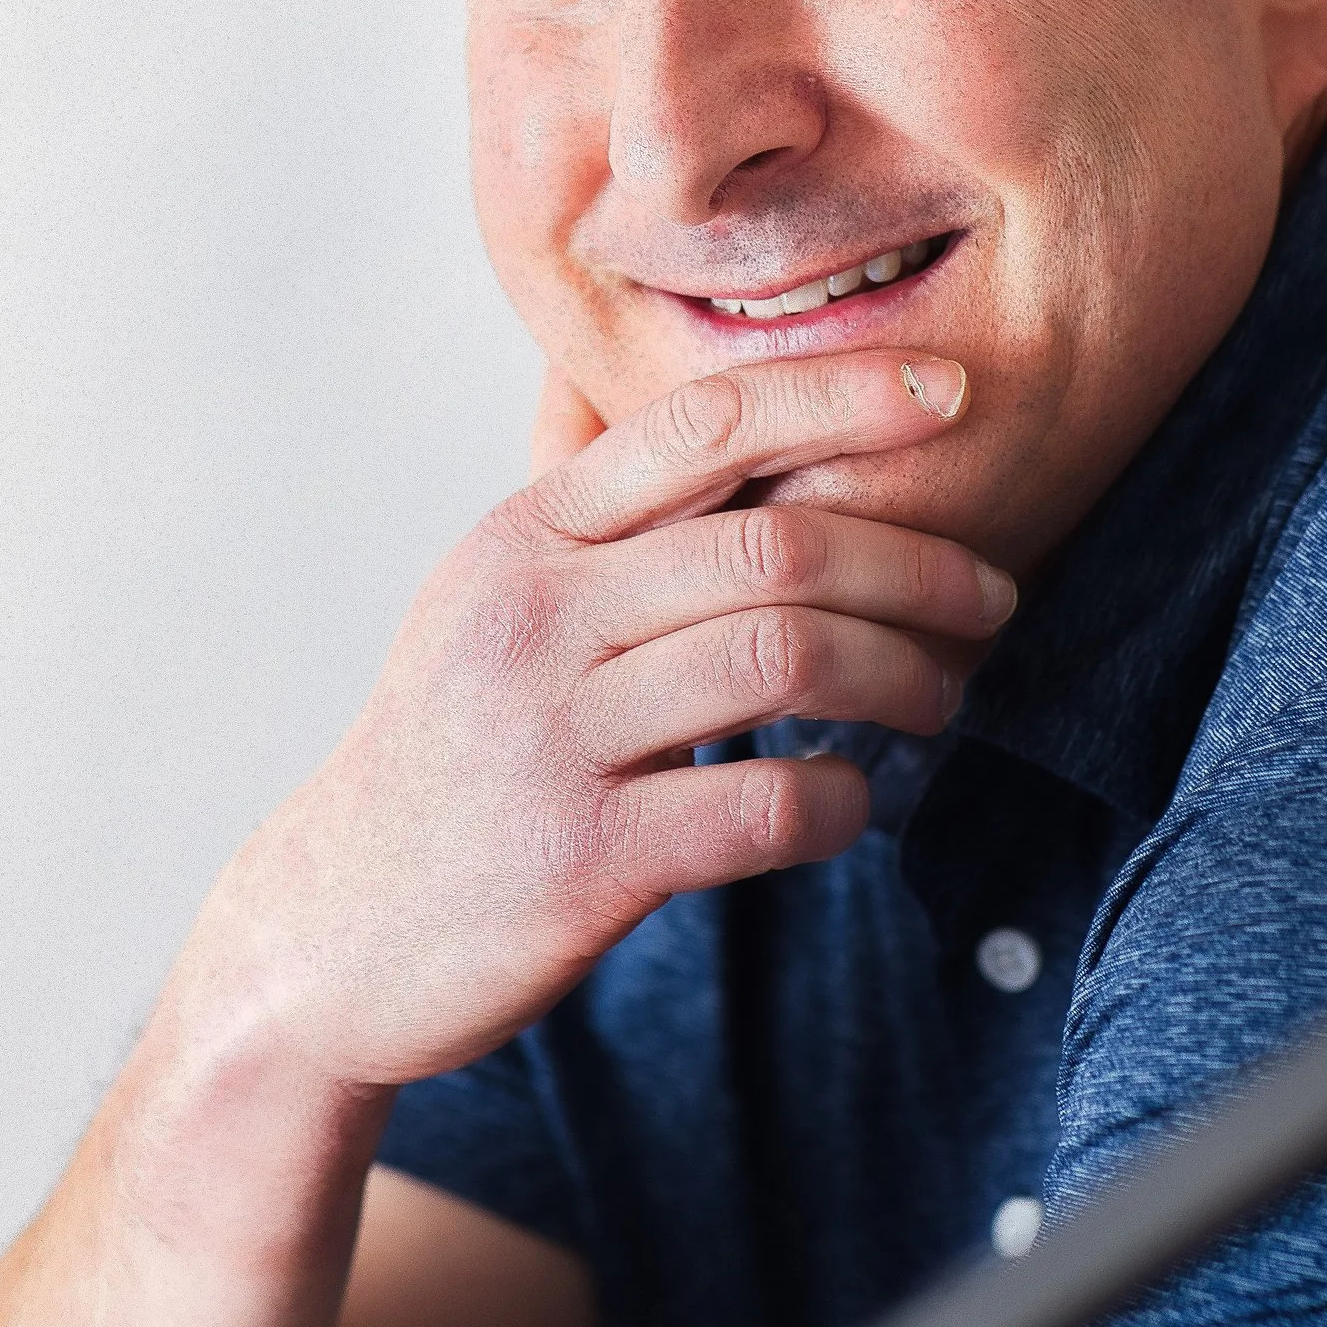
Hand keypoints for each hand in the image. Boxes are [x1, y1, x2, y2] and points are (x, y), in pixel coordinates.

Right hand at [165, 351, 1011, 1103]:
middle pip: (776, 547)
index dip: (845, 395)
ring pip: (782, 663)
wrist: (335, 931)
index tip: (956, 396)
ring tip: (940, 698)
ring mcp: (553, 740)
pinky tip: (853, 804)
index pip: (705, 421)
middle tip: (990, 599)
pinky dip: (840, 802)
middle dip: (917, 564)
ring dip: (899, 676)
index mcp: (525, 536)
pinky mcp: (580, 861)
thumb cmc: (453, 752)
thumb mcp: (496, 602)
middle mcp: (534, 618)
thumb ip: (606, 514)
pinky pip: (761, 808)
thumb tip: (743, 408)